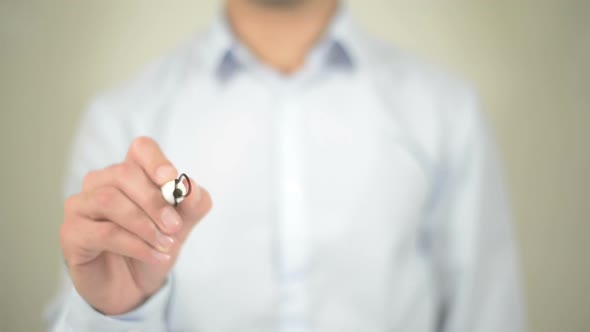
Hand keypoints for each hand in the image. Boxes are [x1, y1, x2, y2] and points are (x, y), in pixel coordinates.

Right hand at [60, 137, 211, 314]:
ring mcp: (82, 205)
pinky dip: (135, 245)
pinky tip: (155, 255)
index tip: (171, 179)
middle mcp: (101, 182)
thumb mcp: (182, 225)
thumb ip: (192, 204)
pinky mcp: (71, 232)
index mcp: (131, 173)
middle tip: (175, 227)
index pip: (141, 149)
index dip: (156, 160)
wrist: (135, 286)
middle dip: (155, 201)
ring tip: (166, 244)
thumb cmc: (154, 245)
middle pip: (124, 173)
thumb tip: (190, 187)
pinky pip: (104, 232)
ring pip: (109, 200)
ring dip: (144, 225)